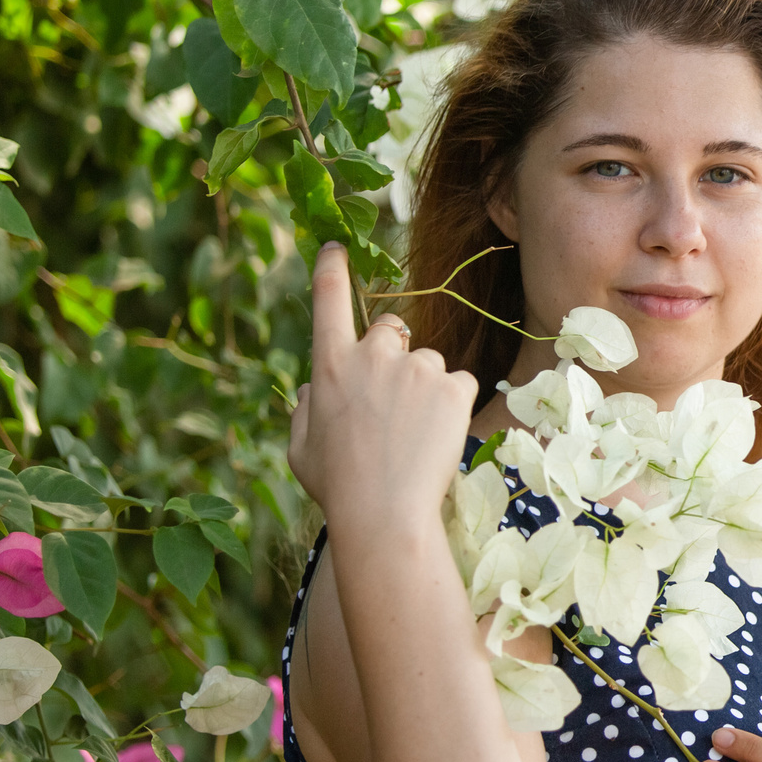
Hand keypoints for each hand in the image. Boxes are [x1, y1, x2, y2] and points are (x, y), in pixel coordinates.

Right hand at [288, 244, 477, 531]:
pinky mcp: (454, 386)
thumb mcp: (302, 448)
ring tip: (414, 436)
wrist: (384, 515)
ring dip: (425, 389)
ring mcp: (416, 368)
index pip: (328, 300)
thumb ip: (306, 409)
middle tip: (394, 402)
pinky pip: (459, 384)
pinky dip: (454, 407)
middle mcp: (372, 355)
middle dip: (394, 353)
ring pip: (428, 364)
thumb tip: (315, 389)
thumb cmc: (338, 487)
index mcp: (329, 365)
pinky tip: (437, 438)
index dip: (331, 269)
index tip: (336, 246)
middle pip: (391, 328)